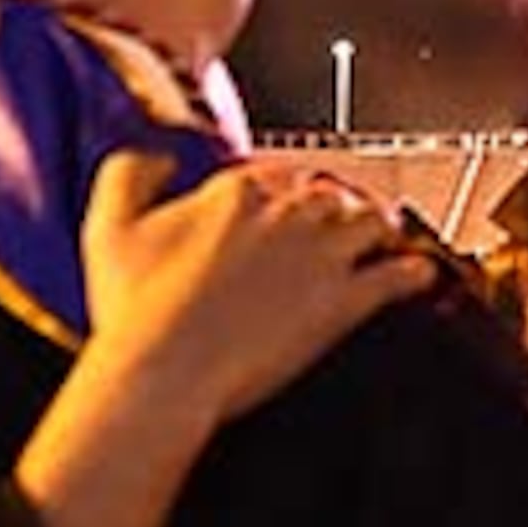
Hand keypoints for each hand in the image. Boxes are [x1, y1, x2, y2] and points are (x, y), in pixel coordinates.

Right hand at [80, 154, 434, 433]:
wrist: (165, 371)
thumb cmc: (135, 310)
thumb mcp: (109, 228)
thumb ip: (129, 174)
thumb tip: (158, 156)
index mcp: (235, 192)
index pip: (275, 176)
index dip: (279, 195)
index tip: (278, 210)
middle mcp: (285, 214)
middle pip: (328, 195)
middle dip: (332, 209)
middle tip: (334, 225)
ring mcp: (321, 255)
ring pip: (368, 222)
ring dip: (374, 229)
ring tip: (378, 239)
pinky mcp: (345, 301)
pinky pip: (398, 274)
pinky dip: (413, 272)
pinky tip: (418, 276)